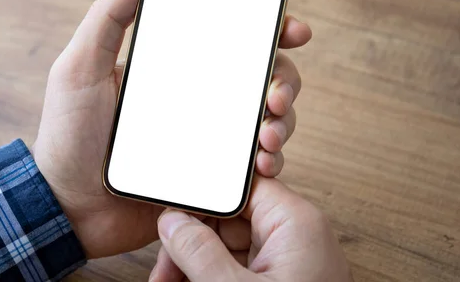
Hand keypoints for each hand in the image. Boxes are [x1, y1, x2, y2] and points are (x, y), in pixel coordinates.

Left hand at [32, 0, 311, 258]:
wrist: (69, 206)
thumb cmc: (68, 135)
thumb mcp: (80, 69)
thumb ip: (106, 19)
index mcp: (174, 69)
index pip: (229, 41)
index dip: (267, 32)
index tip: (290, 29)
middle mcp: (197, 99)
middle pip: (260, 79)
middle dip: (285, 81)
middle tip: (275, 96)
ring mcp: (207, 137)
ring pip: (266, 119)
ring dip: (283, 122)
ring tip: (268, 135)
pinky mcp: (211, 175)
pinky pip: (253, 165)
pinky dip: (270, 160)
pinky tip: (263, 162)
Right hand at [150, 176, 352, 281]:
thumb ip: (200, 253)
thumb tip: (173, 223)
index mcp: (295, 222)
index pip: (240, 187)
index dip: (202, 197)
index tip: (171, 216)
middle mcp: (294, 236)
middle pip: (227, 220)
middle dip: (190, 242)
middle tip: (164, 268)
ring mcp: (287, 261)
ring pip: (226, 246)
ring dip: (194, 264)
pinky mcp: (279, 281)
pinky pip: (236, 268)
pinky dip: (210, 277)